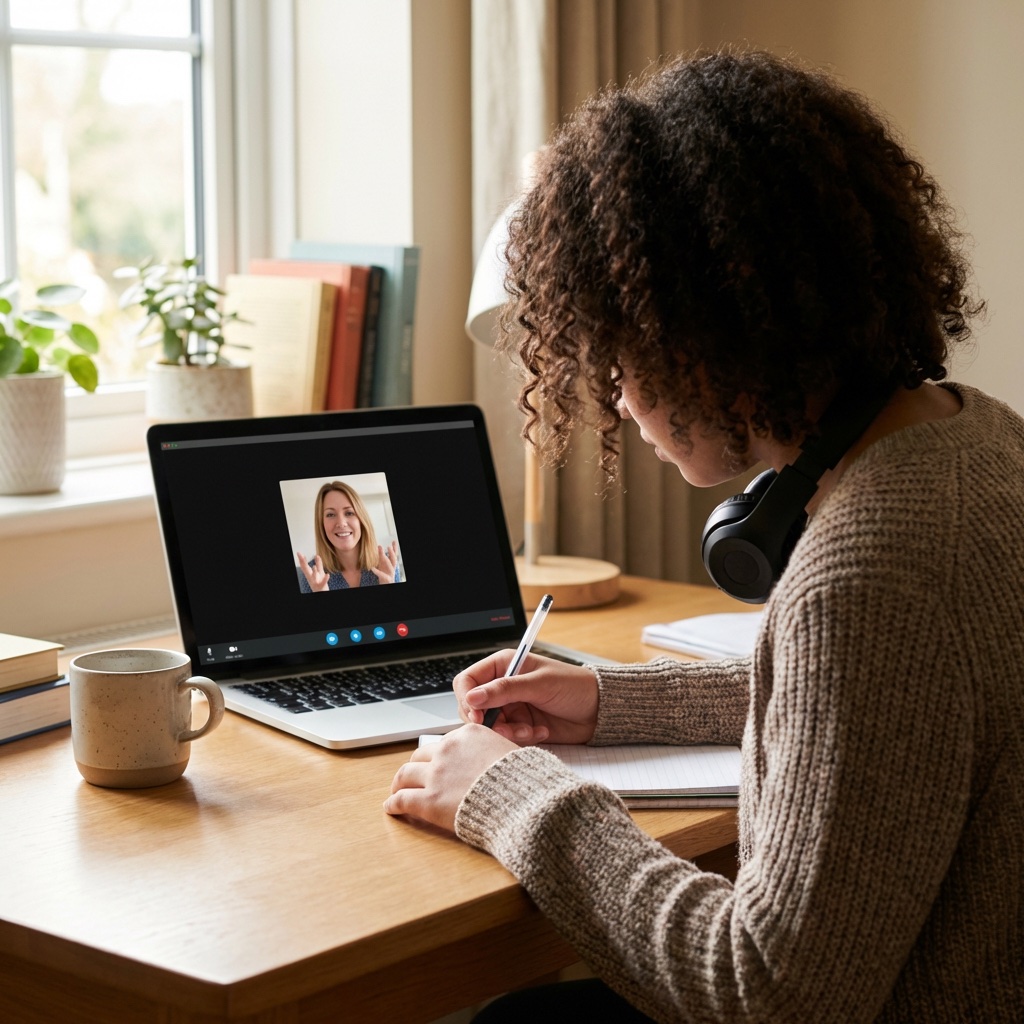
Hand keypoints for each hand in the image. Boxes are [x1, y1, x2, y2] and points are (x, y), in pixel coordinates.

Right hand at [296, 551, 328, 591]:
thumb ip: (319, 564)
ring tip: (314, 566)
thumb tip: (317, 556)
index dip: (302, 559)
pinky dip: (325, 579)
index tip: (299, 553)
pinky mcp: (321, 586)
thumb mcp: (320, 572)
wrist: (321, 593)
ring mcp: (315, 582)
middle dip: (303, 562)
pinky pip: (323, 583)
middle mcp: (311, 578)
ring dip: (314, 572)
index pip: (304, 566)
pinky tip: (327, 575)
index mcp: (310, 574)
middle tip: (301, 556)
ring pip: (313, 577)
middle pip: (306, 569)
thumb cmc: (320, 582)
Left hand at [370, 540, 398, 583]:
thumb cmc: (384, 576)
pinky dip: (377, 571)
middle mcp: (392, 568)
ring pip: (390, 566)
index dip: (394, 548)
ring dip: (386, 559)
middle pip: (394, 559)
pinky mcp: (386, 579)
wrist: (385, 585)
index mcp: (391, 565)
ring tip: (382, 554)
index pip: (394, 555)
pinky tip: (372, 568)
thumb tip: (379, 548)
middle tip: (389, 547)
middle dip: (392, 553)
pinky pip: (382, 575)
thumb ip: (381, 557)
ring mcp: (390, 574)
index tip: (394, 541)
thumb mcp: (383, 565)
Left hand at [384, 724, 515, 831]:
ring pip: (404, 774)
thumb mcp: (509, 751)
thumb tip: (492, 758)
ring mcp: (436, 774)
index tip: (436, 763)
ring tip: (396, 791)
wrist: (521, 802)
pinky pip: (402, 800)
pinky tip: (391, 808)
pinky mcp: (428, 800)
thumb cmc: (522, 781)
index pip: (444, 742)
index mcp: (467, 734)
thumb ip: (492, 750)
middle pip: (421, 755)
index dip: (439, 756)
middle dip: (416, 766)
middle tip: (413, 776)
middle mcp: (448, 750)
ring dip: (398, 783)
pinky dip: (393, 804)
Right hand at [454, 651, 598, 744]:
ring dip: (508, 732)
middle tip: (508, 728)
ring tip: (531, 730)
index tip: (478, 717)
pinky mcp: (520, 726)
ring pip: (489, 726)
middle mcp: (503, 686)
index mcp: (503, 666)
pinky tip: (541, 732)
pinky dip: (521, 738)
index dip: (467, 699)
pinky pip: (506, 737)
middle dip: (489, 722)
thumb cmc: (575, 686)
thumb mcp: (540, 684)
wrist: (600, 711)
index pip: (468, 681)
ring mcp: (511, 707)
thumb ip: (504, 690)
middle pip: (474, 708)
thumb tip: (472, 698)